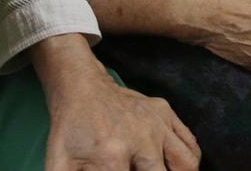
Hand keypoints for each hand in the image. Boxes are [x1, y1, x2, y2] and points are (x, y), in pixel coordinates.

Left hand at [32, 34, 199, 170]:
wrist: (82, 87)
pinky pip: (190, 143)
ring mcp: (157, 124)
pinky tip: (178, 167)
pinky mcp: (165, 113)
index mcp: (111, 157)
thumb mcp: (60, 163)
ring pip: (186, 164)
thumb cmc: (71, 130)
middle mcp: (141, 140)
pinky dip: (190, 159)